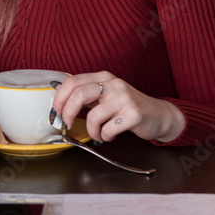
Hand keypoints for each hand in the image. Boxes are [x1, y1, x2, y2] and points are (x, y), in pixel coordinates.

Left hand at [51, 72, 185, 143]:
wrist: (158, 115)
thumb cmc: (127, 107)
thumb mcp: (106, 95)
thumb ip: (87, 95)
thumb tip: (59, 102)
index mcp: (104, 77)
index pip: (73, 81)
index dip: (59, 98)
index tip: (56, 112)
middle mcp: (114, 84)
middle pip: (79, 95)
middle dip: (68, 113)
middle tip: (67, 125)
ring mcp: (124, 99)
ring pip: (93, 117)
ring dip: (92, 131)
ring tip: (98, 134)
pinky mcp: (134, 114)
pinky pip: (108, 130)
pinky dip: (105, 137)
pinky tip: (110, 135)